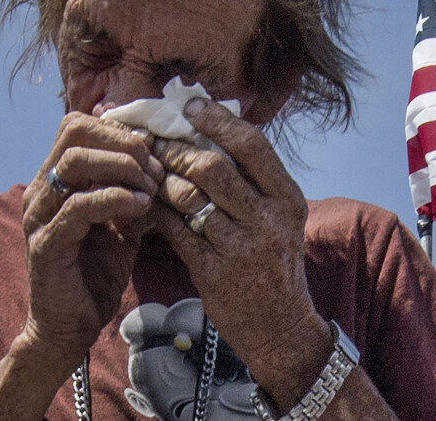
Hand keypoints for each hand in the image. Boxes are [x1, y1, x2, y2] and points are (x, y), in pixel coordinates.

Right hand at [20, 112, 164, 357]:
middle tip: (155, 167)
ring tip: (151, 187)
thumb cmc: (97, 271)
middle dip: (123, 142)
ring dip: (122, 167)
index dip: (120, 129)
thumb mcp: (124, 221)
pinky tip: (140, 206)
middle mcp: (41, 190)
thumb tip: (157, 152)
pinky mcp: (46, 244)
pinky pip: (78, 207)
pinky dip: (114, 198)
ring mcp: (39, 215)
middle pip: (74, 133)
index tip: (154, 150)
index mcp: (56, 180)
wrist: (73, 325)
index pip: (79, 125)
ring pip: (74, 162)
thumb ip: (133, 187)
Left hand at [151, 98, 330, 402]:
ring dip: (161, 179)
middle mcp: (268, 221)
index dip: (217, 120)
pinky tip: (147, 204)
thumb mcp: (281, 219)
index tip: (191, 107)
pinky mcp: (212, 273)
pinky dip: (156, 212)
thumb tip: (215, 130)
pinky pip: (174, 230)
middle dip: (176, 151)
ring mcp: (240, 249)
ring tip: (149, 171)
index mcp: (288, 200)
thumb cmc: (275, 265)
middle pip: (212, 167)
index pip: (252, 145)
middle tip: (156, 143)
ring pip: (187, 197)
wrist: (281, 328)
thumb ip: (255, 181)